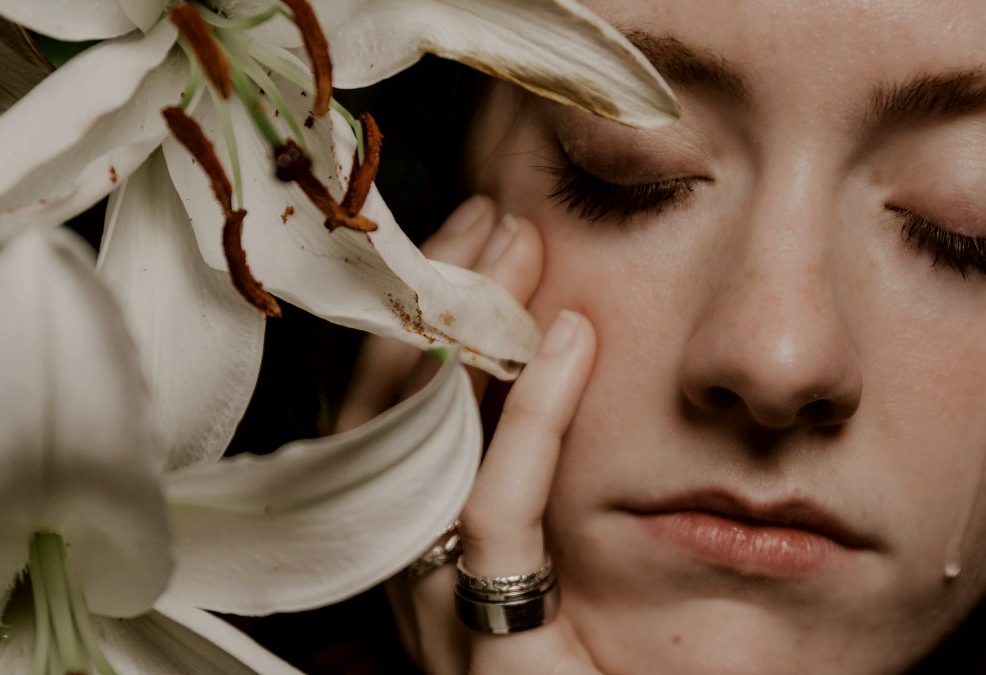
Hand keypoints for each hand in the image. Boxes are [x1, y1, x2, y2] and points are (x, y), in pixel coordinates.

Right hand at [339, 196, 602, 673]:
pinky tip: (575, 346)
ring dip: (467, 340)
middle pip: (380, 421)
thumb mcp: (552, 546)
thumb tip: (563, 335)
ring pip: (419, 458)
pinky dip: (530, 421)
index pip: (379, 415)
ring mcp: (437, 625)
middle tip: (491, 222)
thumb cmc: (606, 659)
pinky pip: (498, 521)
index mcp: (407, 547)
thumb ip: (531, 461)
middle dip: (429, 309)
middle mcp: (402, 582)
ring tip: (520, 253)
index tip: (473, 237)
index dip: (414, 318)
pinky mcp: (496, 663)